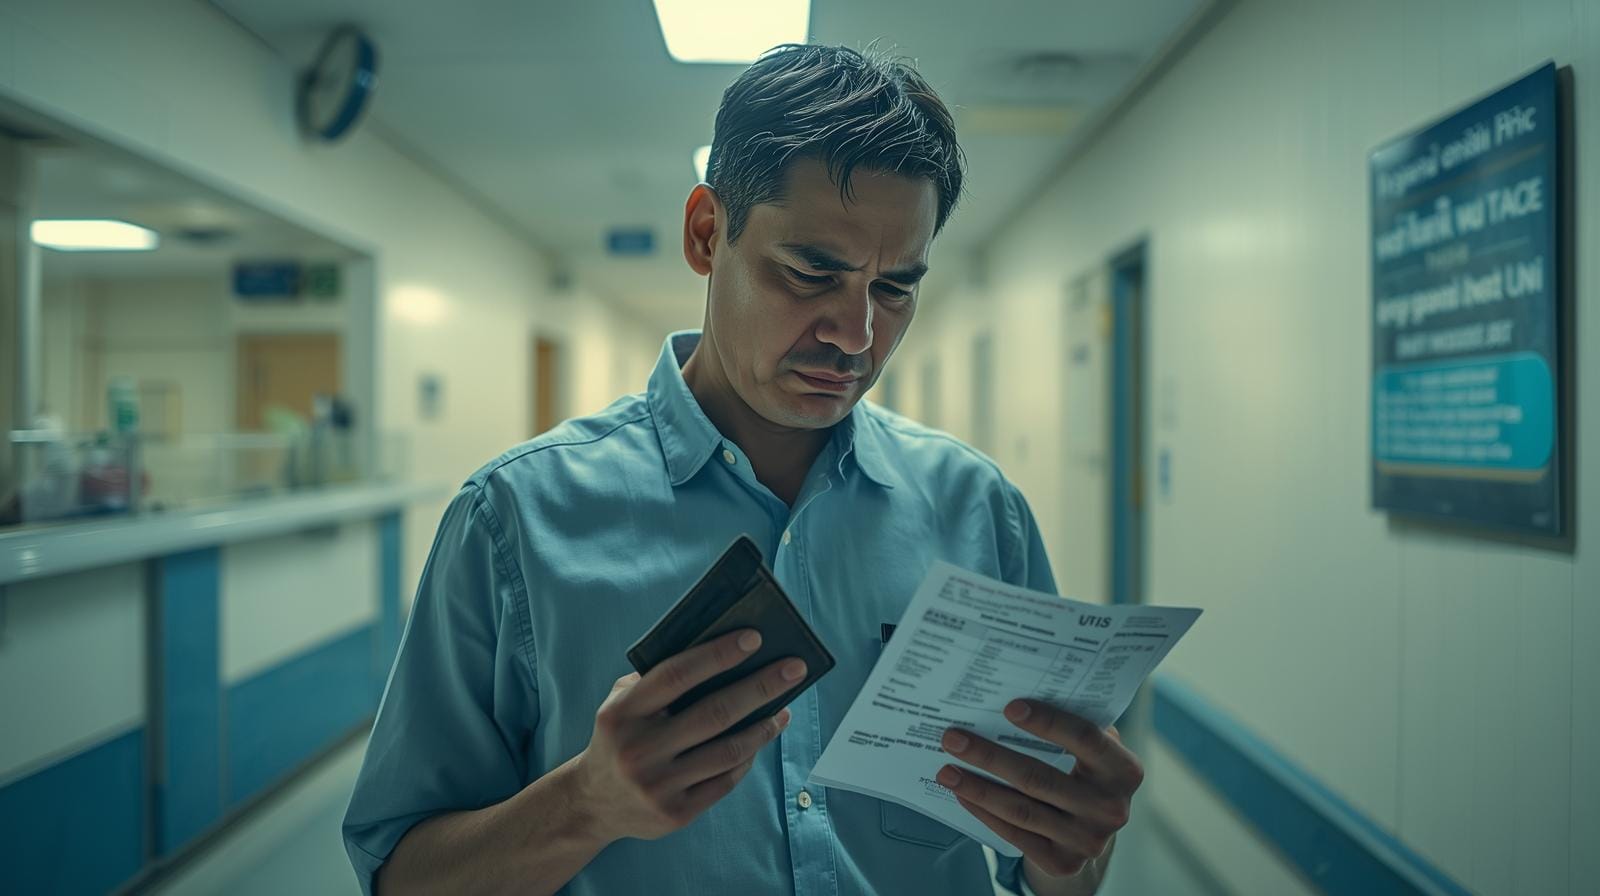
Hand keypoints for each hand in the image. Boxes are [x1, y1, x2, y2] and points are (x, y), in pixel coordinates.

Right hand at [570, 628, 806, 843]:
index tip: (753, 638)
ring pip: (728, 751)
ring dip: (764, 726)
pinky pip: (726, 780)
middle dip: (761, 687)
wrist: (592, 804)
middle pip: (714, 713)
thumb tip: (719, 652)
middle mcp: (639, 751)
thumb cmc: (619, 738)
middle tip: (794, 668)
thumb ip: (656, 679)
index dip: (717, 655)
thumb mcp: (621, 704)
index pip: (676, 675)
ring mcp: (658, 786)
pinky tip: (761, 737)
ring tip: (783, 708)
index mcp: (622, 714)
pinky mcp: (675, 814)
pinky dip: (748, 756)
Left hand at [937, 701, 1141, 879]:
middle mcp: (1111, 808)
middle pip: (1039, 777)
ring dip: (977, 788)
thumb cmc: (1086, 770)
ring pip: (1021, 809)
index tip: (1009, 706)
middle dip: (990, 756)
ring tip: (946, 769)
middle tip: (953, 738)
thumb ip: (1073, 720)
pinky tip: (962, 794)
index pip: (1085, 738)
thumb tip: (1016, 692)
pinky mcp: (1063, 862)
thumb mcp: (1093, 747)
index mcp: (1124, 769)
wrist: (1093, 829)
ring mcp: (1088, 839)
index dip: (1048, 722)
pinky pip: (1015, 834)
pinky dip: (985, 812)